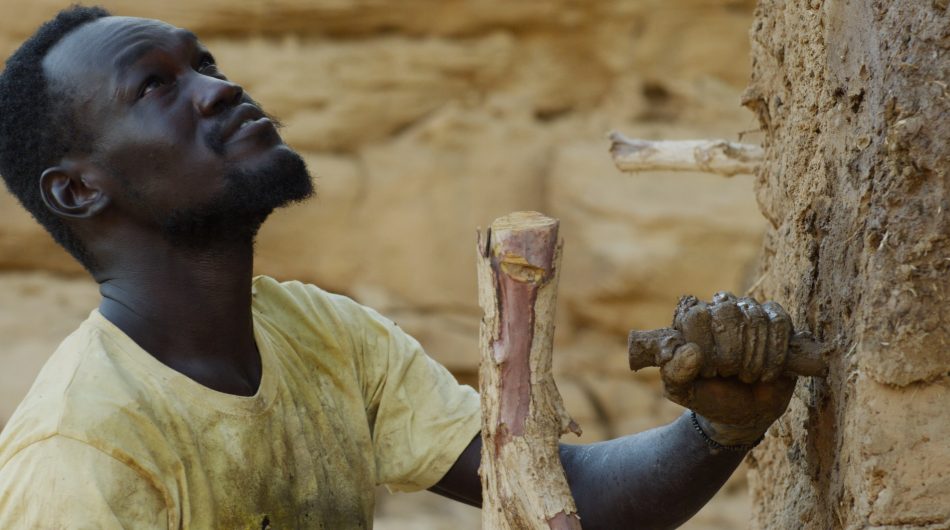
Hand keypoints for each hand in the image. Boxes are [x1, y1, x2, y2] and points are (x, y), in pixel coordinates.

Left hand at [660, 292, 796, 444]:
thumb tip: (691, 351)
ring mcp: (748, 311)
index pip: (696, 316)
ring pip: (755, 319)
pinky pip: (780, 323)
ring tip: (746, 376)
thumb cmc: (709, 396)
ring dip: (754, 360)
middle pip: (728, 313)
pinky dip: (776, 355)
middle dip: (731, 355)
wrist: (745, 413)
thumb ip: (674, 373)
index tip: (707, 372)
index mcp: (688, 320)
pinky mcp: (776, 320)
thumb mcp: (682, 391)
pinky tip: (767, 374)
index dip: (706, 349)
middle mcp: (717, 308)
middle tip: (728, 374)